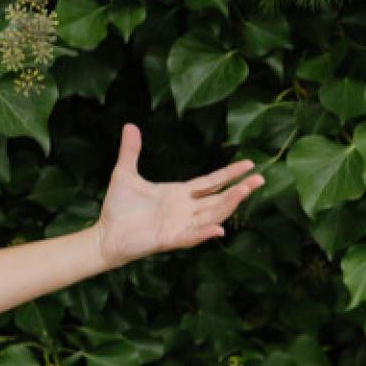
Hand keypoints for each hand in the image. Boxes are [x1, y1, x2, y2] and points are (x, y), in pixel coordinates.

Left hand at [95, 123, 263, 268]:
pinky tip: (219, 229)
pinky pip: (191, 236)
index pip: (211, 182)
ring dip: (228, 205)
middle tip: (260, 178)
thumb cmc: (118, 208)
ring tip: (245, 191)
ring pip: (212, 215)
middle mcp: (185, 210)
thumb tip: (130, 125)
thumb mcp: (124, 174)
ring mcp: (179, 225)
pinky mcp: (169, 239)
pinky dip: (204, 233)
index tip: (249, 164)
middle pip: (218, 198)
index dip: (230, 174)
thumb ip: (130, 151)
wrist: (105, 234)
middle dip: (239, 189)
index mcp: (179, 194)